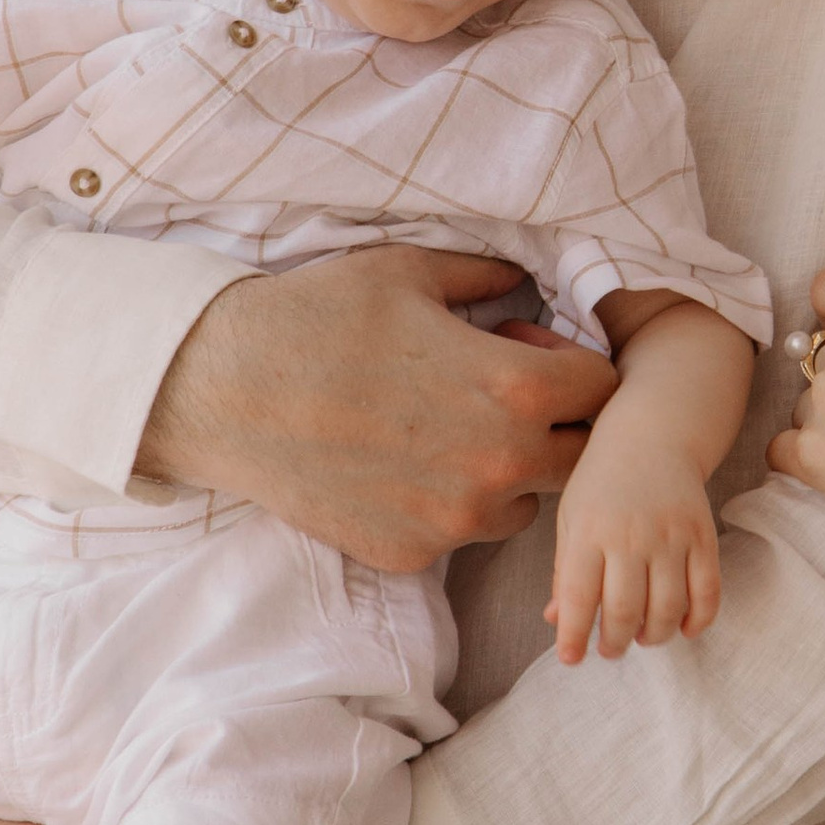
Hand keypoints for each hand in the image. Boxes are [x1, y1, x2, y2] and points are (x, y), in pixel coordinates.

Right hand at [140, 245, 619, 572]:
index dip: (574, 366)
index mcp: (514, 389)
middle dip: (557, 425)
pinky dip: (447, 504)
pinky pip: (460, 533)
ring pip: (524, 505)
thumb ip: (484, 277)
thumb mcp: (408, 273)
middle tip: (499, 397)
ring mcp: (454, 517)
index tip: (530, 353)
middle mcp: (498, 463)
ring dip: (507, 473)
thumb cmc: (315, 316)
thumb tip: (523, 277)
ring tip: (447, 433)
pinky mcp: (410, 552)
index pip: (602, 391)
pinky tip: (399, 465)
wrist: (221, 389)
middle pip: (580, 459)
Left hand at [546, 433, 723, 662]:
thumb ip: (565, 572)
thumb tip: (557, 621)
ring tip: (643, 638)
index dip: (573, 636)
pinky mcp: (703, 535)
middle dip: (615, 642)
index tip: (571, 659)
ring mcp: (671, 535)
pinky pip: (707, 591)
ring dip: (654, 636)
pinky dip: (698, 620)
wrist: (652, 437)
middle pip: (625, 610)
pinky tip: (683, 628)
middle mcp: (630, 535)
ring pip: (668, 608)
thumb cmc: (601, 484)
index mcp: (589, 531)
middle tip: (610, 649)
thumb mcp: (571, 520)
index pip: (578, 597)